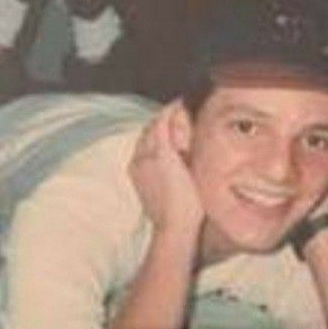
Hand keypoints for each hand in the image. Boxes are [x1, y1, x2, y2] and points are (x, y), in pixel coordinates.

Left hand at [129, 100, 204, 235]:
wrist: (173, 227)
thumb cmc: (189, 200)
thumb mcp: (192, 166)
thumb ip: (183, 141)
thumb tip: (180, 121)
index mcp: (159, 152)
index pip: (161, 121)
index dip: (171, 109)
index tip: (181, 101)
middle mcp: (143, 157)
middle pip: (149, 128)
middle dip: (162, 118)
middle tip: (178, 114)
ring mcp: (137, 168)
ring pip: (143, 140)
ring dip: (155, 131)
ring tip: (170, 129)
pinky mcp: (136, 178)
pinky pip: (139, 153)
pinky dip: (149, 145)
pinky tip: (160, 150)